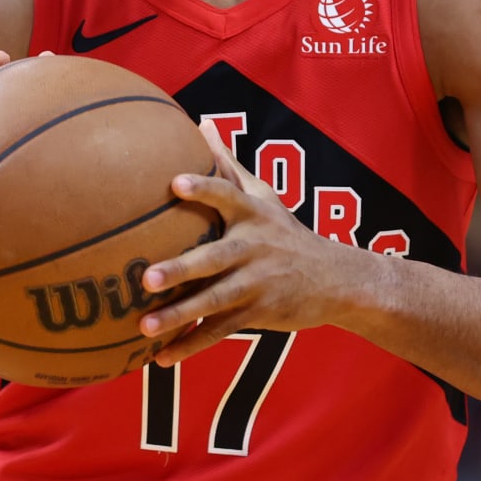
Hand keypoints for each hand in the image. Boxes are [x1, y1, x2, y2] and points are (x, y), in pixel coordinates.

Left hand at [138, 120, 362, 367]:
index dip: (203, 188)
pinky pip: (219, 332)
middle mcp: (253, 248)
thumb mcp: (264, 195)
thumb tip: (201, 122)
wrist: (337, 279)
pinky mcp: (257, 314)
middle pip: (214, 258)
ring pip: (213, 302)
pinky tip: (159, 358)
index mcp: (252, 215)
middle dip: (182, 269)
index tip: (175, 183)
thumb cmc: (286, 232)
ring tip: (143, 326)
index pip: (226, 195)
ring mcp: (256, 284)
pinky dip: (190, 346)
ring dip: (178, 316)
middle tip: (147, 277)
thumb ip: (229, 162)